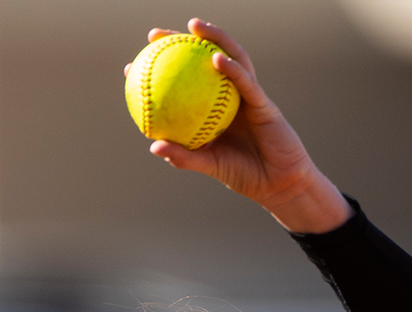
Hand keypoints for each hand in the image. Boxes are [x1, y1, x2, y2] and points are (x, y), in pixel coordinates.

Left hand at [128, 19, 350, 233]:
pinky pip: (247, 83)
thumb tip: (153, 145)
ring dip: (215, 38)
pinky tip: (217, 59)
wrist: (278, 185)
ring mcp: (248, 96)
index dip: (161, 70)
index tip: (133, 66)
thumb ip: (183, 157)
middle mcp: (230, 95)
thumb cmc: (244, 174)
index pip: (185, 82)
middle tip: (155, 35)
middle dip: (182, 40)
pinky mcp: (264, 103)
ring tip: (194, 26)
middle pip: (205, 58)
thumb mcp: (209, 165)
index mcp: (214, 108)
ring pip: (232, 57)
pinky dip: (233, 69)